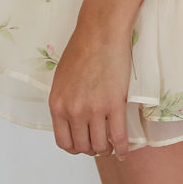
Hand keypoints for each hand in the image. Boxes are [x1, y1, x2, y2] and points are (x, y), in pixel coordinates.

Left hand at [48, 19, 131, 160]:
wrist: (100, 31)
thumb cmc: (82, 48)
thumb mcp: (62, 78)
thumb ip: (65, 100)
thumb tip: (71, 117)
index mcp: (58, 104)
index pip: (63, 142)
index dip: (74, 148)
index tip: (82, 146)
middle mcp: (73, 111)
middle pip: (82, 146)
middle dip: (91, 150)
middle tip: (99, 144)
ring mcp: (94, 109)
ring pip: (100, 145)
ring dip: (106, 149)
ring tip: (111, 146)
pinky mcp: (114, 104)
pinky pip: (119, 137)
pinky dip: (122, 149)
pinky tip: (124, 151)